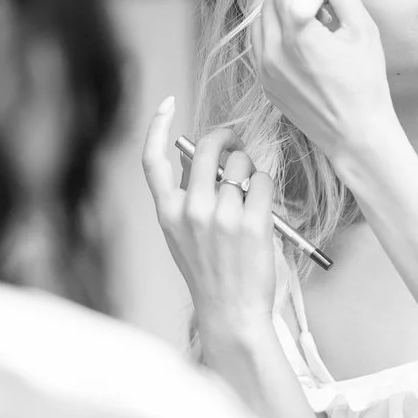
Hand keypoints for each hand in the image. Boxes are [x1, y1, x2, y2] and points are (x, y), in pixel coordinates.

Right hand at [140, 101, 279, 351]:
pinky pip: (262, 182)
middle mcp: (191, 210)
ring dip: (250, 171)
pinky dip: (265, 188)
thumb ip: (184, 197)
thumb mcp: (181, 235)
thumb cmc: (209, 273)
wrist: (230, 312)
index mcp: (168, 213)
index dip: (158, 126)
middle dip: (225, 137)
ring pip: (241, 164)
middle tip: (236, 141)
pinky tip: (261, 209)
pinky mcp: (252, 222)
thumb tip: (192, 157)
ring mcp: (222, 216)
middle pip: (206, 148)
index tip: (166, 105)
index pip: (152, 160)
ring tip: (249, 199)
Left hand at [257, 0, 403, 174]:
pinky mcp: (264, 82)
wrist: (356, 134)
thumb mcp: (363, 30)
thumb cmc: (366, 84)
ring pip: (260, 20)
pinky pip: (258, 44)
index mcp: (298, 35)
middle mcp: (273, 51)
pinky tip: (299, 39)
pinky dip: (274, 31)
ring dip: (281, 9)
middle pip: (271, 0)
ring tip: (311, 19)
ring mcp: (264, 69)